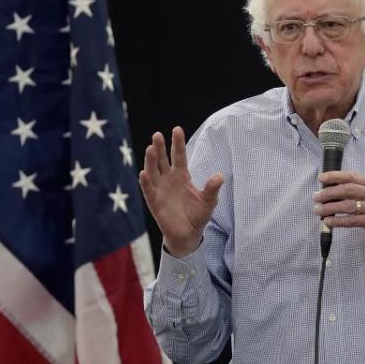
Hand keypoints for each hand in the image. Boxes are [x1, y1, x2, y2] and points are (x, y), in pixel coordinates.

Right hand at [138, 126, 222, 257]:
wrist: (188, 234)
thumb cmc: (198, 215)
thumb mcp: (209, 201)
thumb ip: (212, 188)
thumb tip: (220, 176)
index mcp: (182, 176)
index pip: (179, 156)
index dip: (177, 143)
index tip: (177, 129)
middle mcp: (169, 180)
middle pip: (163, 160)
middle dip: (160, 148)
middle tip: (157, 135)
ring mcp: (160, 190)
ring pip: (153, 172)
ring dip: (151, 161)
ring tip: (150, 148)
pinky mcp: (154, 202)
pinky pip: (149, 190)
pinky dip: (146, 182)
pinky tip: (144, 173)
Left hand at [313, 171, 364, 260]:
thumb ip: (356, 193)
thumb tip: (330, 191)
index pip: (352, 176)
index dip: (335, 176)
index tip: (321, 178)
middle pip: (348, 189)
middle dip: (329, 193)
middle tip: (316, 197)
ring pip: (348, 205)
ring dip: (330, 207)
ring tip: (318, 210)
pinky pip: (352, 220)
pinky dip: (338, 220)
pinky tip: (328, 221)